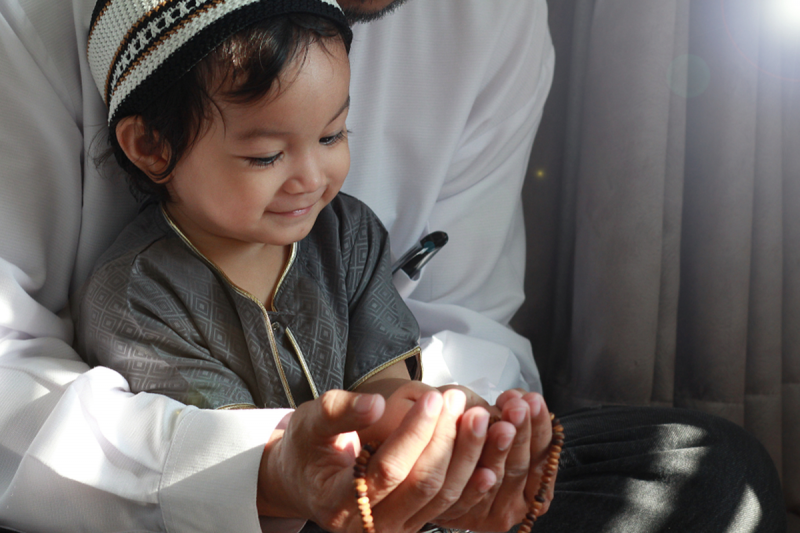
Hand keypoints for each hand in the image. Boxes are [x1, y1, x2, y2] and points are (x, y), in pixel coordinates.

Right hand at [257, 387, 487, 532]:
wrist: (304, 479)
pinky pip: (449, 506)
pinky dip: (471, 483)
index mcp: (338, 502)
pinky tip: (489, 460)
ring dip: (467, 457)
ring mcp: (393, 530)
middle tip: (462, 401)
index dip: (415, 433)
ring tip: (479, 417)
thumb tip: (375, 404)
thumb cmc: (307, 447)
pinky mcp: (412, 525)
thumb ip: (340, 412)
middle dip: (448, 440)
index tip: (435, 397)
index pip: (388, 469)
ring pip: (442, 496)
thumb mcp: (311, 422)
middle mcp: (368, 526)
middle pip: (423, 484)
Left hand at [430, 391, 556, 531]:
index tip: (531, 400)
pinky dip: (480, 482)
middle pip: (523, 464)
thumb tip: (520, 397)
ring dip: (500, 450)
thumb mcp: (500, 431)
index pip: (544, 451)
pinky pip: (477, 498)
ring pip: (501, 478)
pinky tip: (483, 470)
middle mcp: (521, 500)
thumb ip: (512, 417)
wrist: (438, 481)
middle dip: (521, 433)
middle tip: (517, 408)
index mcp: (536, 480)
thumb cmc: (477, 449)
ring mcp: (499, 513)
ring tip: (500, 425)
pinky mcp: (475, 518)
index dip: (539, 425)